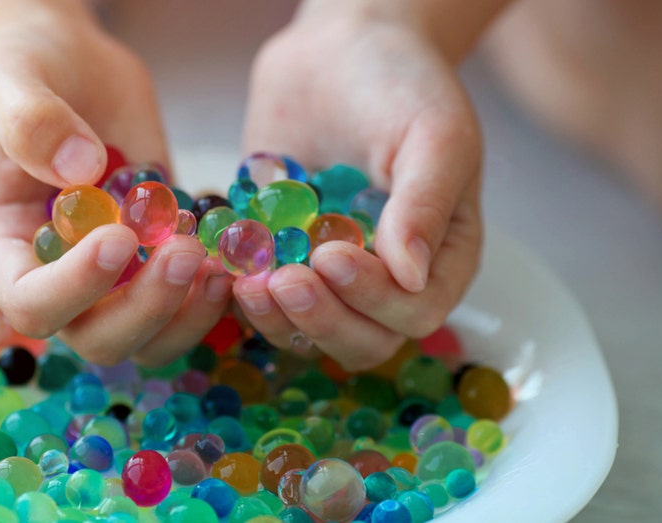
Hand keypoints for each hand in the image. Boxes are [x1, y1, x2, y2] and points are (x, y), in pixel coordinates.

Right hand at [0, 3, 233, 365]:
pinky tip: (232, 252)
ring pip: (149, 337)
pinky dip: (213, 293)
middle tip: (185, 251)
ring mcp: (112, 273)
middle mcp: (57, 274)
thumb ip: (33, 123)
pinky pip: (186, 303)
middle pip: (98, 338)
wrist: (67, 63)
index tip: (119, 237)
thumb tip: (80, 171)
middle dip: (146, 307)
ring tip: (216, 263)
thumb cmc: (21, 69)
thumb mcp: (12, 81)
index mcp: (3, 247)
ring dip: (188, 314)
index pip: (31, 303)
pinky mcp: (156, 255)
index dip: (76, 287)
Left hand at [236, 12, 482, 370]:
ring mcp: (329, 272)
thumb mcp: (434, 133)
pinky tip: (222, 267)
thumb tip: (410, 278)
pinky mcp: (281, 255)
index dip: (374, 299)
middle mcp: (386, 276)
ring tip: (248, 282)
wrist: (340, 45)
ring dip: (277, 318)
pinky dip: (241, 295)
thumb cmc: (402, 83)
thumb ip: (425, 205)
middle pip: (362, 339)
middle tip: (283, 281)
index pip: (416, 311)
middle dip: (322, 319)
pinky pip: (263, 298)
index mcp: (439, 256)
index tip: (333, 256)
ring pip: (308, 331)